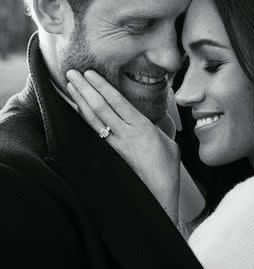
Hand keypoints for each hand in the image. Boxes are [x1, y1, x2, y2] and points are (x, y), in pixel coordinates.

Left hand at [66, 69, 179, 223]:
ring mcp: (116, 145)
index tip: (90, 73)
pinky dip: (85, 118)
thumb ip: (159, 125)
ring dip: (80, 101)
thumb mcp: (169, 142)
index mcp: (142, 127)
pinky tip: (78, 109)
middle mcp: (126, 134)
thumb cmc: (167, 169)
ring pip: (94, 119)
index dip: (102, 85)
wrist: (158, 195)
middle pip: (100, 107)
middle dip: (85, 88)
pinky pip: (95, 132)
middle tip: (72, 73)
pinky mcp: (112, 154)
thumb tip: (154, 118)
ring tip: (70, 86)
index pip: (117, 101)